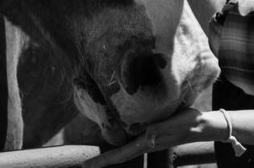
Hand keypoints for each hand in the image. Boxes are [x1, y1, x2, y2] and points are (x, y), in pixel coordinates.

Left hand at [82, 108, 223, 167]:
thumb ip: (159, 132)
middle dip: (103, 161)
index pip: (120, 154)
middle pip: (120, 155)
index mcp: (145, 144)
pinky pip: (132, 142)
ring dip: (111, 156)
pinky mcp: (151, 134)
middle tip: (85, 166)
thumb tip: (147, 140)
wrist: (202, 124)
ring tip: (96, 161)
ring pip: (125, 150)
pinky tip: (117, 143)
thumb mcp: (172, 125)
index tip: (87, 166)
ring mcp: (147, 141)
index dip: (104, 160)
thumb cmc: (186, 123)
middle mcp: (144, 144)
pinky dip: (121, 146)